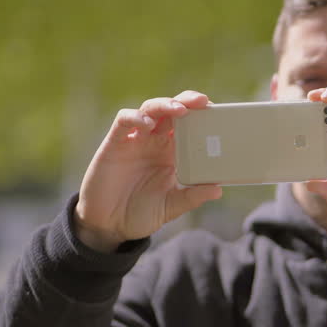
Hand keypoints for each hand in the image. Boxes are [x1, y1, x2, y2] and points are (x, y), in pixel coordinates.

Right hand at [74, 90, 222, 251]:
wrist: (109, 225)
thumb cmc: (141, 213)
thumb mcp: (171, 207)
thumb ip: (191, 198)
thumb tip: (218, 191)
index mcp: (173, 152)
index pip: (190, 125)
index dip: (202, 115)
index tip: (216, 111)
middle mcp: (155, 142)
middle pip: (172, 110)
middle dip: (187, 101)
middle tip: (202, 101)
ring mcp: (135, 140)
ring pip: (150, 109)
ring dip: (165, 105)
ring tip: (180, 110)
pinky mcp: (114, 144)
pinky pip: (123, 122)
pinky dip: (135, 117)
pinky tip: (147, 124)